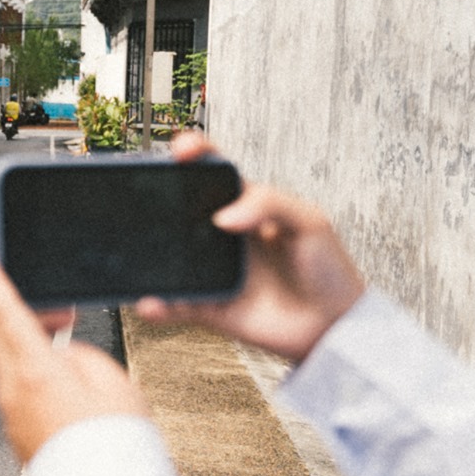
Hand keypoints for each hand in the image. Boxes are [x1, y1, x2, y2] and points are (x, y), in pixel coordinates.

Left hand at [0, 246, 151, 464]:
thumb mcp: (114, 381)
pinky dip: (37, 381)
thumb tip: (63, 356)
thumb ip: (81, 356)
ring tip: (72, 355)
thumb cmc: (114, 443)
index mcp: (34, 370)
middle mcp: (13, 392)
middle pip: (3, 337)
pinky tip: (68, 392)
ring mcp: (12, 417)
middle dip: (26, 316)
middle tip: (61, 313)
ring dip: (34, 351)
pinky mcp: (18, 436)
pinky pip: (21, 396)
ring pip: (12, 367)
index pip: (3, 310)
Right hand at [131, 133, 364, 361]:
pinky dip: (160, 306)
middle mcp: (225, 238)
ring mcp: (215, 272)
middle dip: (159, 198)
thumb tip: (224, 216)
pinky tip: (151, 302)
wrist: (336, 326)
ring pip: (172, 257)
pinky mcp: (212, 307)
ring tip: (138, 247)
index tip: (183, 150)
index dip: (196, 156)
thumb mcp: (310, 221)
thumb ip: (270, 203)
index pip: (215, 174)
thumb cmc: (330, 270)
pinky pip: (177, 305)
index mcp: (248, 208)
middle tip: (147, 193)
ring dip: (152, 253)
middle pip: (182, 211)